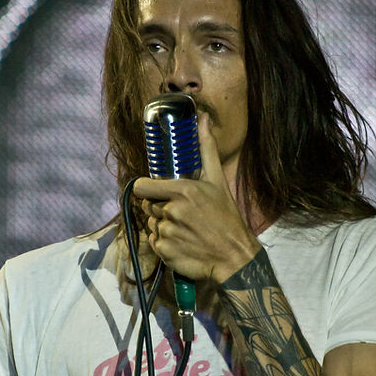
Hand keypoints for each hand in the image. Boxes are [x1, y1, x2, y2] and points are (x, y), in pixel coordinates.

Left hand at [132, 113, 260, 282]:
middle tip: (182, 213)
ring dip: (163, 225)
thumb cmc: (226, 217)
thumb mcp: (217, 180)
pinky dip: (165, 243)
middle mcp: (172, 210)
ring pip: (152, 224)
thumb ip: (206, 148)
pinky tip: (183, 242)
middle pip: (148, 205)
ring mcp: (167, 232)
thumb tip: (202, 118)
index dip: (147, 189)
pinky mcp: (164, 251)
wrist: (233, 256)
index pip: (142, 187)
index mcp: (182, 191)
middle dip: (160, 207)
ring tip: (185, 228)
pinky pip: (154, 242)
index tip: (155, 191)